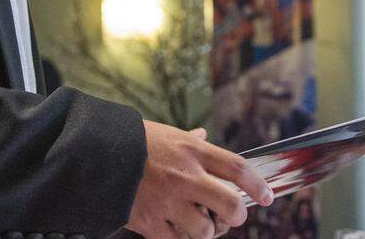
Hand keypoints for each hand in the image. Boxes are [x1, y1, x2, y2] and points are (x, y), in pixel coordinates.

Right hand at [126, 122, 272, 238]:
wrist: (96, 155)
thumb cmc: (133, 142)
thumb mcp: (167, 134)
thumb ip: (190, 141)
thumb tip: (203, 136)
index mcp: (193, 152)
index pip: (237, 169)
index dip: (258, 185)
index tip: (267, 196)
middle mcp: (186, 177)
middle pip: (230, 205)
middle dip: (236, 215)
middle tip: (231, 216)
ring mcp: (169, 202)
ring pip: (205, 230)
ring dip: (205, 231)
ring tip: (197, 223)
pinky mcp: (150, 222)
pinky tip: (176, 230)